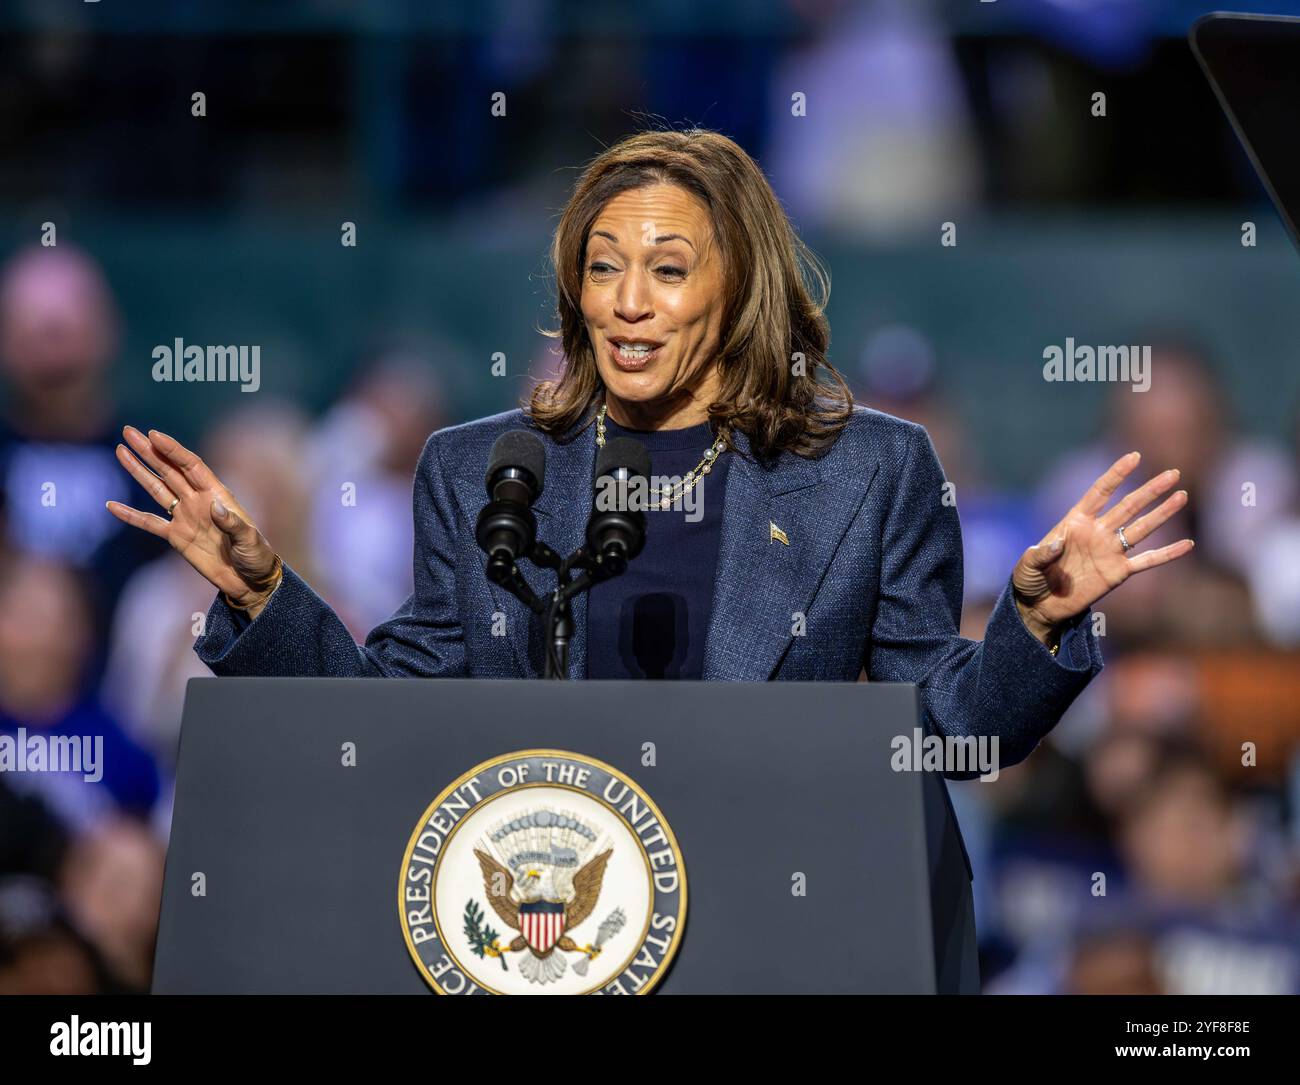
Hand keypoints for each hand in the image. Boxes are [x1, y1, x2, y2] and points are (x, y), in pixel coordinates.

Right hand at [106, 426, 280, 616]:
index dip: (173, 450)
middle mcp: (198, 500)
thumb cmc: (256, 556)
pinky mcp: (176, 536)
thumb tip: (215, 508)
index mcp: (217, 495)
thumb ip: (233, 524)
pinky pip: (149, 523)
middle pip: (169, 470)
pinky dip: (131, 515)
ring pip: (157, 488)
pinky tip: (111, 506)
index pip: (191, 465)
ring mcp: (185, 516)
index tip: (153, 435)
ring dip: (138, 471)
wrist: (249, 580)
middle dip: (149, 451)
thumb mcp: (250, 540)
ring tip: (120, 451)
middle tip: (128, 431)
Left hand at [1011, 451, 1194, 642]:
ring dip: (1162, 513)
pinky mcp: (1117, 573)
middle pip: (1129, 506)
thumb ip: (1039, 554)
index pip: (1100, 492)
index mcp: (1075, 522)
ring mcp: (1109, 552)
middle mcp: (1097, 532)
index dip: (1116, 475)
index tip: (1135, 457)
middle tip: (1173, 473)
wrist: (1038, 606)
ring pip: (1142, 528)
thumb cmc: (1028, 580)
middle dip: (1150, 490)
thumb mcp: (1026, 565)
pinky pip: (1146, 562)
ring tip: (1181, 496)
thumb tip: (1055, 545)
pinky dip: (1167, 554)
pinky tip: (1187, 545)